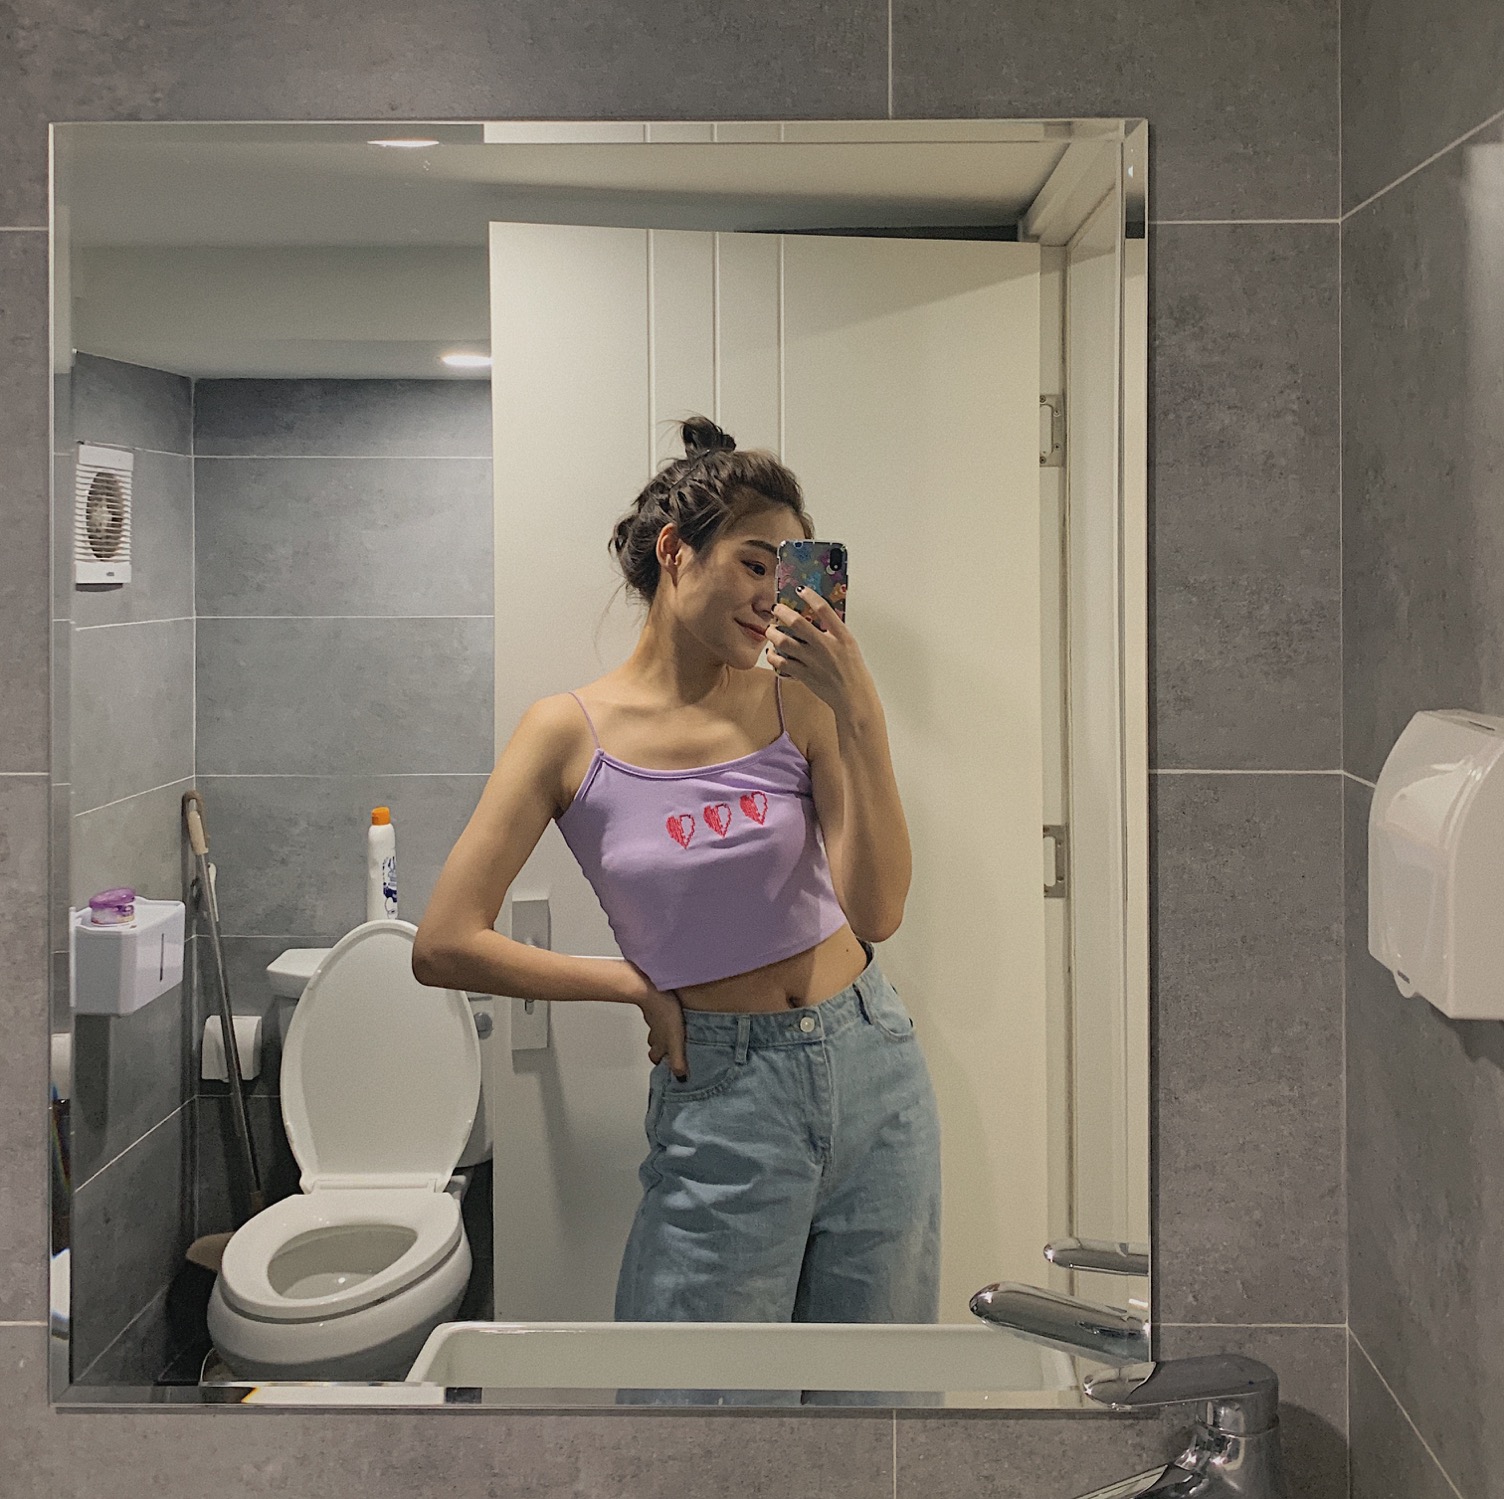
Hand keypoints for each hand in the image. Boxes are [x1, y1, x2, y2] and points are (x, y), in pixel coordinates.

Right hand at [637, 985, 687, 1079]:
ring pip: (656, 1030)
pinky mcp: (656, 1005)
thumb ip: (678, 1060)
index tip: (666, 1066)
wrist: (653, 990)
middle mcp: (655, 1033)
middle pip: (654, 1045)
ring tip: (672, 1034)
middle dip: (661, 1049)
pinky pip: (659, 1015)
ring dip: (663, 1034)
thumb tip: (681, 1078)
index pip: (655, 1058)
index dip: (661, 1062)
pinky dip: (663, 1018)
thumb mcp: (675, 1041)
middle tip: (669, 1051)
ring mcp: (654, 1019)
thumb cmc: (665, 1014)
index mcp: (659, 1043)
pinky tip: (671, 1014)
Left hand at [764, 587, 877, 721]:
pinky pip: (781, 662)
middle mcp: (825, 646)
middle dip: (782, 612)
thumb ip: (834, 632)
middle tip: (776, 609)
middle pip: (797, 623)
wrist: (853, 698)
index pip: (824, 609)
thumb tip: (818, 619)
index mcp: (841, 636)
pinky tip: (772, 653)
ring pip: (784, 642)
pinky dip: (773, 656)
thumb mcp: (849, 646)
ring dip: (773, 633)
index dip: (810, 596)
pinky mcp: (804, 674)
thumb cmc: (853, 672)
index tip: (801, 590)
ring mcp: (813, 661)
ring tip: (771, 630)